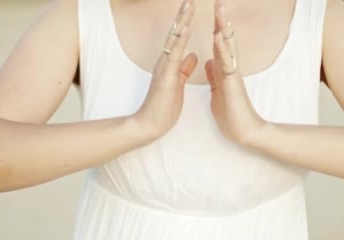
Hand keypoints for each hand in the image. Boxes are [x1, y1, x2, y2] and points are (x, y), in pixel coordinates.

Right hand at [133, 0, 197, 139]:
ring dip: (182, 21)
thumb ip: (184, 68)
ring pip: (174, 39)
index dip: (185, 21)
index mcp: (170, 63)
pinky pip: (174, 54)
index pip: (179, 38)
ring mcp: (164, 67)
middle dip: (183, 14)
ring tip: (189, 4)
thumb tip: (193, 55)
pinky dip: (180, 40)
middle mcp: (165, 61)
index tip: (192, 6)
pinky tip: (185, 28)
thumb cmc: (163, 107)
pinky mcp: (166, 76)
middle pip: (176, 33)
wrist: (150, 125)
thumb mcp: (178, 84)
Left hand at [205, 0, 265, 144]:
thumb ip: (214, 75)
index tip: (213, 10)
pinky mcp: (232, 84)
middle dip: (221, 21)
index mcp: (224, 70)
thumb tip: (209, 60)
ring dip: (223, 28)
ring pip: (228, 47)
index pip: (219, 44)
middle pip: (225, 40)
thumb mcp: (217, 91)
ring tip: (220, 10)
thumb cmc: (231, 113)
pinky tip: (218, 38)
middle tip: (219, 2)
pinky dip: (222, 50)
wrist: (242, 131)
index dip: (215, 27)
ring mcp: (232, 75)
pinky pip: (227, 64)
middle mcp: (229, 69)